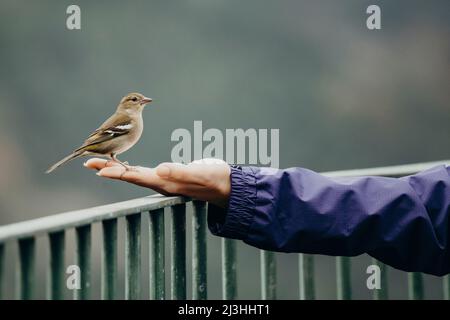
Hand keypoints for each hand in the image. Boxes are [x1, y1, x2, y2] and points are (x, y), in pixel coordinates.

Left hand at [84, 158, 231, 207]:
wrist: (224, 184)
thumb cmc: (213, 180)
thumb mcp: (198, 174)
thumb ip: (179, 172)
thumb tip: (159, 170)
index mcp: (164, 183)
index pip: (136, 176)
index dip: (116, 173)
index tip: (98, 169)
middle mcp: (159, 182)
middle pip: (129, 175)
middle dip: (108, 168)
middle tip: (87, 162)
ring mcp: (163, 179)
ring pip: (134, 173)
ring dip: (115, 166)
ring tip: (98, 161)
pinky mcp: (167, 175)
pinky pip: (143, 171)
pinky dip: (130, 166)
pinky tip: (124, 163)